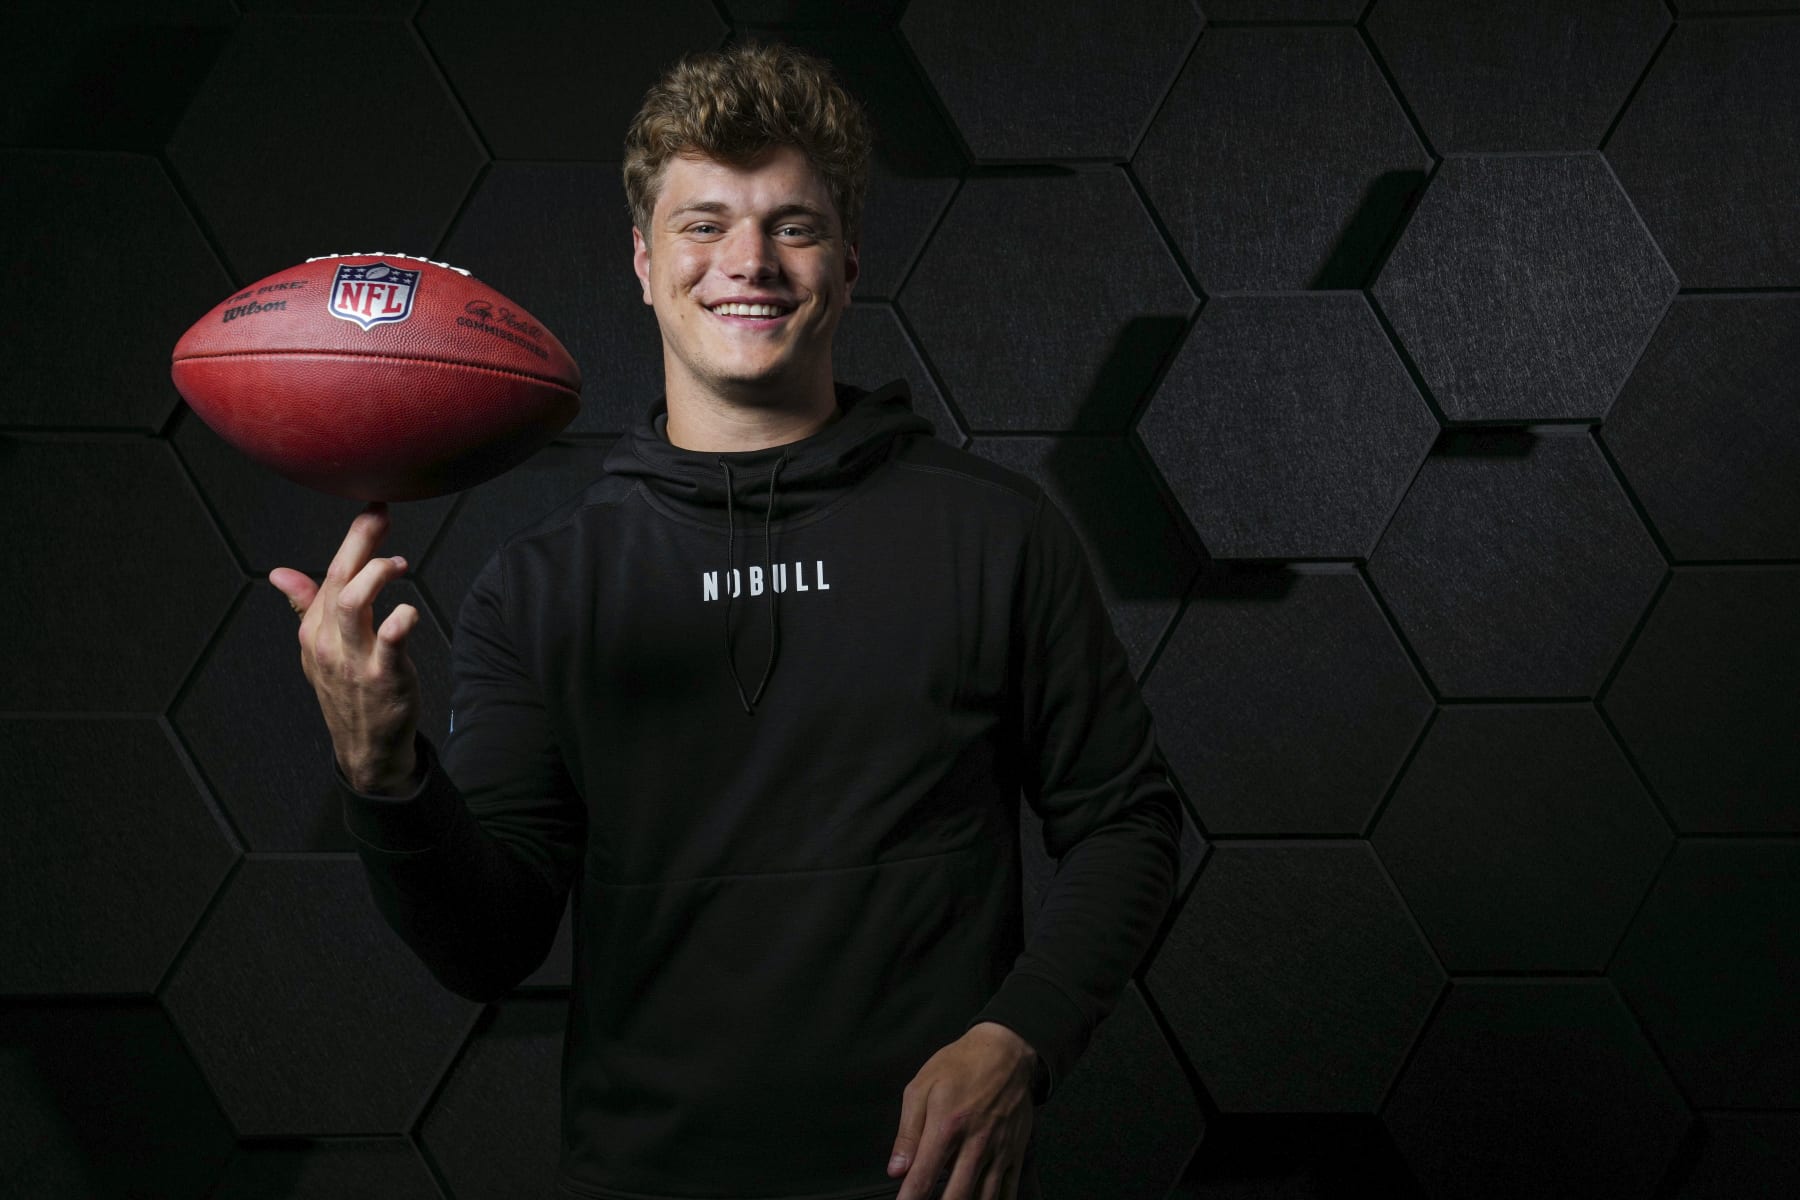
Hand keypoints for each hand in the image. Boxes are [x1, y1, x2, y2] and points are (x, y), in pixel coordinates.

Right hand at [269, 501, 422, 793]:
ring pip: (354, 602)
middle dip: (360, 542)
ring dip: (377, 575)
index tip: (375, 511)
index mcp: (314, 630)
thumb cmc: (348, 691)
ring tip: (399, 566)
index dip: (353, 540)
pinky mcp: (384, 676)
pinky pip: (391, 639)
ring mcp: (354, 659)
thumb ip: (306, 608)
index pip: (329, 574)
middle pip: (339, 580)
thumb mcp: (320, 649)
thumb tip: (280, 573)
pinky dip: (403, 618)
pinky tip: (411, 611)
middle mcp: (328, 641)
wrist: (365, 747)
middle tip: (383, 516)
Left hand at [888, 1021, 1036, 1199]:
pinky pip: (1009, 1191)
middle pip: (957, 1196)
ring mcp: (999, 1150)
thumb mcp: (922, 1087)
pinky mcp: (1016, 1152)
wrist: (1006, 1051)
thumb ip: (908, 1132)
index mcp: (946, 1126)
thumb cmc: (960, 1066)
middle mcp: (976, 1143)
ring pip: (985, 1198)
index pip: (924, 1177)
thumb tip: (896, 1169)